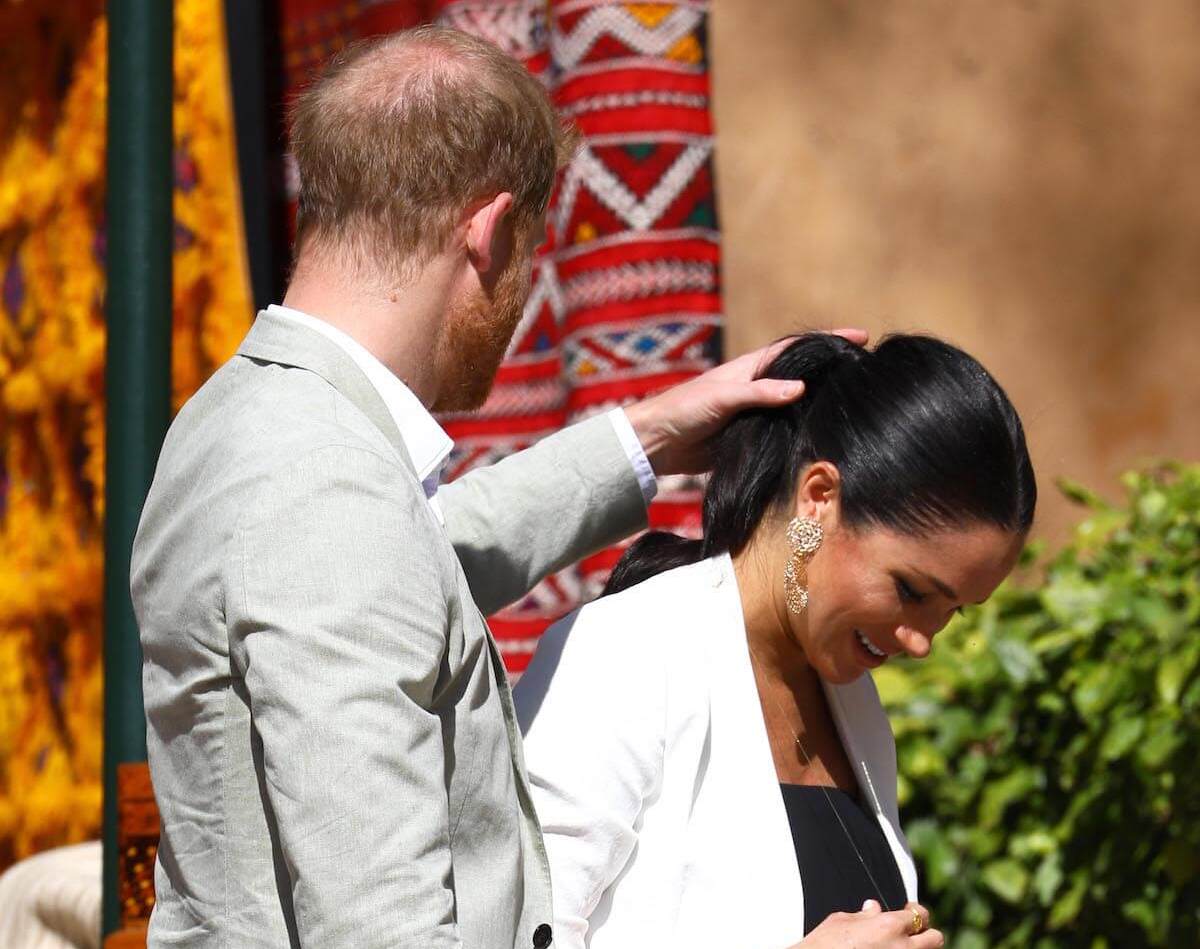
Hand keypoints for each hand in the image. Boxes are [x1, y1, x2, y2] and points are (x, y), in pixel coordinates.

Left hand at [623, 329, 868, 475]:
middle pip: (802, 375)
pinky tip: (824, 435)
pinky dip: (803, 429)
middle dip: (832, 371)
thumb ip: (760, 393)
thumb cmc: (684, 409)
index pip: (797, 349)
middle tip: (867, 371)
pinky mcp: (751, 436)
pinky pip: (784, 430)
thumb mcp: (723, 397)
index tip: (861, 336)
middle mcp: (757, 387)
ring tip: (855, 402)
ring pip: (796, 405)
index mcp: (751, 368)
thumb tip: (802, 388)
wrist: (659, 442)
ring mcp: (756, 412)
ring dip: (821, 402)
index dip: (828, 341)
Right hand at [791, 901, 943, 948]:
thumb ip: (863, 915)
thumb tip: (872, 908)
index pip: (919, 915)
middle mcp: (901, 948)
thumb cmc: (823, 945)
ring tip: (897, 945)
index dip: (914, 912)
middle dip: (925, 934)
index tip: (908, 912)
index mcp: (888, 926)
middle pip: (935, 939)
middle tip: (912, 933)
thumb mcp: (841, 922)